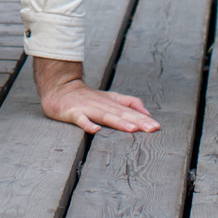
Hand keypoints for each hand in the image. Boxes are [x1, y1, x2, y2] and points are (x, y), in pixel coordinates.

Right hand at [34, 56, 160, 133]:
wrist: (60, 87)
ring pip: (105, 116)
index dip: (143, 118)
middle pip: (122, 114)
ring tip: (132, 129)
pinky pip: (81, 119)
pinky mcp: (73, 112)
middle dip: (137, 121)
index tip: (157, 127)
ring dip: (119, 122)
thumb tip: (148, 113)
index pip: (130, 110)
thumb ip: (129, 103)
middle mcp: (102, 105)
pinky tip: (94, 130)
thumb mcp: (111, 98)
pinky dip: (87, 124)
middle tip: (152, 129)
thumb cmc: (87, 97)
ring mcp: (87, 108)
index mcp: (111, 103)